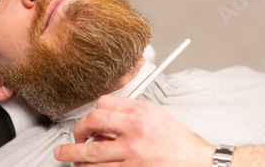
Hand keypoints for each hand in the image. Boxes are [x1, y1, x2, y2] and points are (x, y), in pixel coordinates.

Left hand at [54, 95, 213, 165]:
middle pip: (92, 122)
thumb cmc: (177, 141)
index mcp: (141, 110)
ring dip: (73, 155)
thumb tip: (103, 122)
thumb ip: (130, 113)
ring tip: (66, 156)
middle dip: (76, 130)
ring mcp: (133, 152)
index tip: (88, 120)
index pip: (104, 103)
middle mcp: (135, 128)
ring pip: (92, 152)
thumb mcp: (155, 115)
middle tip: (72, 138)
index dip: (91, 112)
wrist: (198, 161)